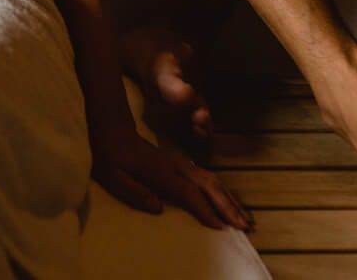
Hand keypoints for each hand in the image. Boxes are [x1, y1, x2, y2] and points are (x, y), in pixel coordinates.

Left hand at [91, 122, 253, 231]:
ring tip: (246, 219)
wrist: (113, 129)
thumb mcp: (112, 176)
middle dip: (228, 206)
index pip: (188, 192)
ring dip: (230, 200)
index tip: (220, 226)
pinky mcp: (183, 165)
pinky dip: (224, 192)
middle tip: (244, 226)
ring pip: (213, 180)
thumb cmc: (110, 156)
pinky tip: (231, 203)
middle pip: (208, 186)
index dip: (204, 209)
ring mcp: (181, 164)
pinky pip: (209, 178)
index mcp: (160, 172)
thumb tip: (158, 208)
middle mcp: (176, 166)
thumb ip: (134, 192)